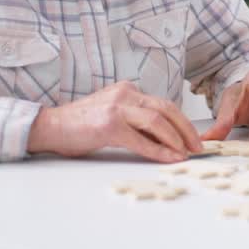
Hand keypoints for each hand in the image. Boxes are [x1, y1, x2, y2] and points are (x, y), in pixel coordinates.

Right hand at [27, 81, 200, 161]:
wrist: (50, 126)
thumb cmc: (80, 125)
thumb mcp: (113, 114)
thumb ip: (135, 120)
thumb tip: (164, 137)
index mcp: (128, 90)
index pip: (163, 104)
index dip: (182, 121)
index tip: (193, 137)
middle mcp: (125, 94)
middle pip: (166, 109)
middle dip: (186, 129)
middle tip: (198, 146)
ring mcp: (117, 108)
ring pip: (158, 121)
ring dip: (176, 139)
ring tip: (187, 153)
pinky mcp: (109, 126)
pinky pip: (141, 140)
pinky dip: (159, 151)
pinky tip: (170, 158)